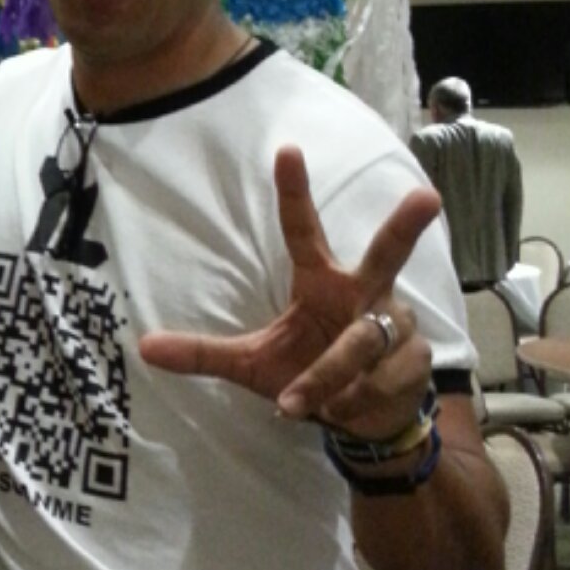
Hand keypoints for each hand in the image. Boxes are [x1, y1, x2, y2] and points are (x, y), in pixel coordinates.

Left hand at [139, 145, 440, 439]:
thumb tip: (144, 346)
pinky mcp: (416, 359)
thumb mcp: (250, 363)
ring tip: (304, 404)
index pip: (304, 231)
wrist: (363, 419)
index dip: (294, 193)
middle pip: (387, 254)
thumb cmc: (307, 373)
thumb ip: (203, 353)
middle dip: (406, 227)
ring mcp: (395, 324)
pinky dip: (351, 402)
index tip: (286, 150)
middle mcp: (365, 292)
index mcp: (322, 280)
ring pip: (360, 346)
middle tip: (426, 196)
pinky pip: (376, 382)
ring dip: (328, 379)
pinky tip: (346, 409)